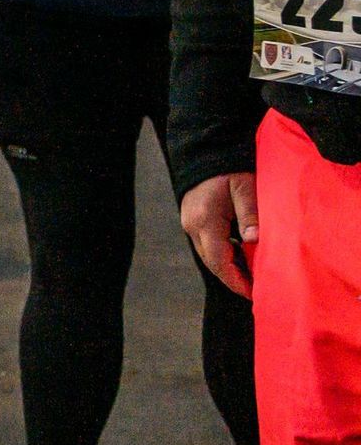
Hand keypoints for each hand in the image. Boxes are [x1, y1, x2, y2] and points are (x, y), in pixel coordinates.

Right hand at [180, 172, 256, 299]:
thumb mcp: (244, 187)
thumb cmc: (228, 168)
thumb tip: (254, 241)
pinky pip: (207, 244)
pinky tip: (239, 255)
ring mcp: (189, 222)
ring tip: (251, 274)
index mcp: (205, 221)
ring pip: (208, 254)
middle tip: (256, 288)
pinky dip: (223, 254)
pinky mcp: (192, 218)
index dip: (236, 281)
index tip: (253, 293)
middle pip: (212, 262)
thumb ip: (249, 214)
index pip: (220, 261)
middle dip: (233, 278)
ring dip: (228, 267)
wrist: (205, 150)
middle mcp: (193, 226)